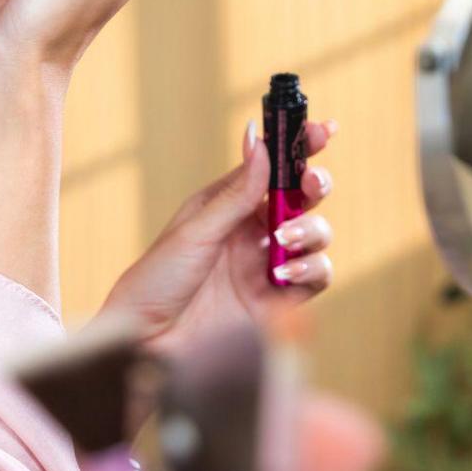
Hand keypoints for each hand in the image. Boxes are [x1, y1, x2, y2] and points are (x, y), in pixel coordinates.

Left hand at [97, 116, 339, 355]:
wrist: (148, 341)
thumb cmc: (157, 281)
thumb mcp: (195, 231)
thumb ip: (236, 192)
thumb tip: (258, 138)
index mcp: (228, 205)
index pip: (271, 168)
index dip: (299, 147)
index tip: (323, 129)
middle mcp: (252, 231)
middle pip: (303, 198)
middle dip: (315, 186)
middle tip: (310, 186)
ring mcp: (267, 265)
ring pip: (316, 235)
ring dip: (311, 230)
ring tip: (285, 238)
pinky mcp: (279, 301)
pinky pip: (316, 277)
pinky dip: (310, 269)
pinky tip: (284, 273)